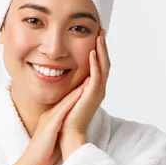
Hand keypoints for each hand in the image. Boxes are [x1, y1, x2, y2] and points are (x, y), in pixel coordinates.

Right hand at [21, 79, 88, 164]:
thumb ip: (61, 130)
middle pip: (67, 97)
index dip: (78, 92)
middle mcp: (50, 115)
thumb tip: (69, 130)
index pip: (67, 102)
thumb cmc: (44, 154)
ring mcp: (49, 118)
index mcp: (51, 118)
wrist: (32, 163)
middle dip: (79, 85)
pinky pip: (63, 110)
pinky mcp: (50, 124)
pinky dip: (72, 100)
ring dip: (78, 88)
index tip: (89, 83)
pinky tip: (81, 92)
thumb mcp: (54, 138)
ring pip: (66, 100)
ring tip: (90, 76)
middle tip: (91, 73)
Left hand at [60, 28, 110, 158]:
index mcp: (93, 88)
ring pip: (104, 66)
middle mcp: (98, 89)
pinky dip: (96, 63)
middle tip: (101, 30)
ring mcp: (97, 92)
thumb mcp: (68, 96)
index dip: (99, 50)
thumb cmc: (65, 118)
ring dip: (102, 50)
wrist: (68, 134)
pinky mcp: (92, 95)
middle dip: (103, 46)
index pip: (99, 65)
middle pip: (105, 62)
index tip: (96, 36)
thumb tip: (60, 74)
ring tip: (99, 36)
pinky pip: (97, 75)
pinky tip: (92, 52)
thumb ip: (70, 85)